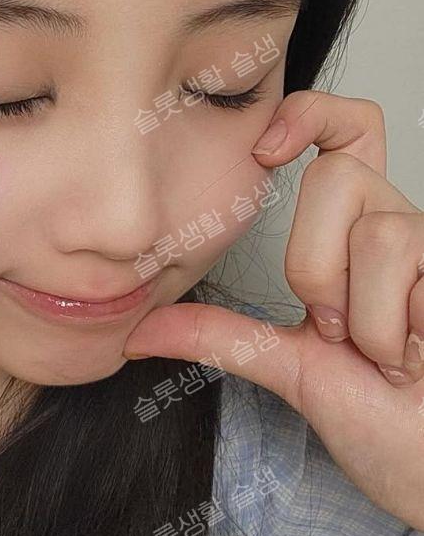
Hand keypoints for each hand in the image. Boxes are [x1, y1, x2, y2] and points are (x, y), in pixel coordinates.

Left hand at [123, 90, 423, 530]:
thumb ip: (221, 337)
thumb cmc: (386, 423)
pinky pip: (413, 268)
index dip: (311, 113)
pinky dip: (395, 331)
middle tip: (337, 330)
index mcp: (354, 240)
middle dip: (316, 268)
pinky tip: (418, 358)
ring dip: (361, 317)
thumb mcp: (287, 369)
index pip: (348, 135)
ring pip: (375, 231)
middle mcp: (402, 230)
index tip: (263, 149)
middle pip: (337, 175)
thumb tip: (140, 330)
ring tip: (383, 355)